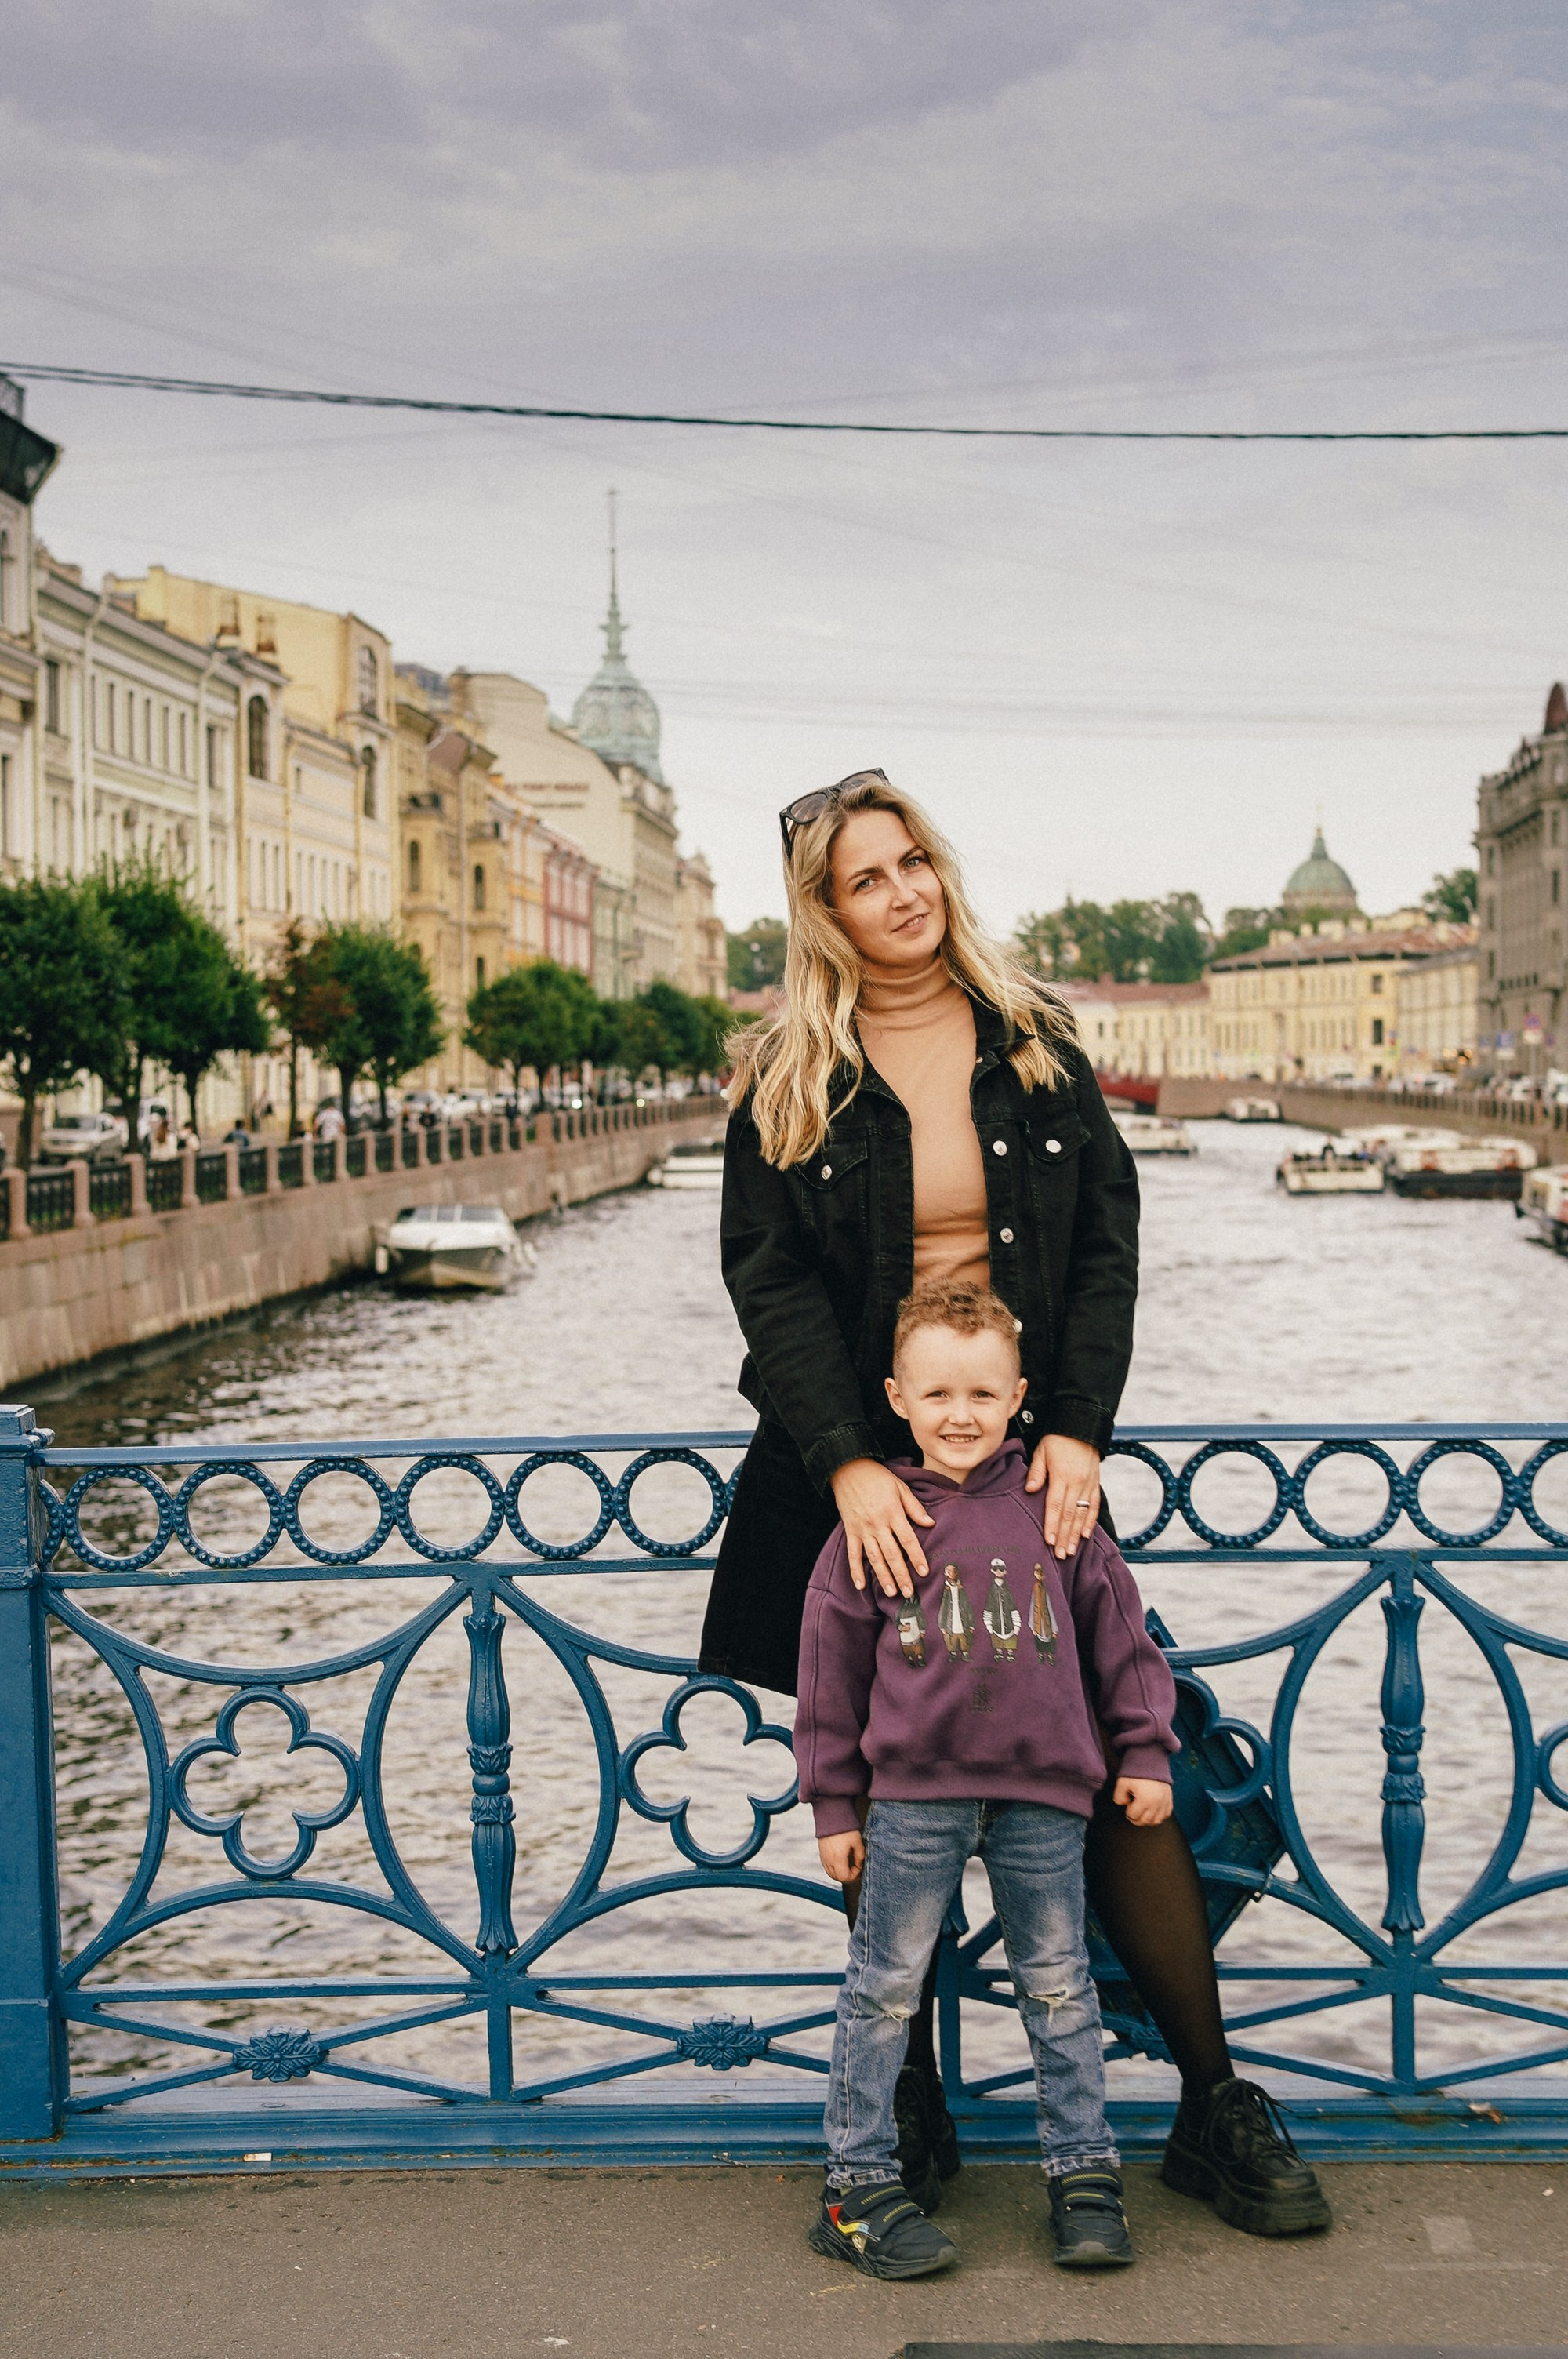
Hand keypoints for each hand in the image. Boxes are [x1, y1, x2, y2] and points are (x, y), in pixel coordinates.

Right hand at [818, 1829, 865, 1882]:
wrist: (831, 1816)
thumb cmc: (844, 1827)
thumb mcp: (857, 1841)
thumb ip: (860, 1855)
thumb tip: (860, 1865)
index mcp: (838, 1858)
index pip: (845, 1877)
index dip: (854, 1875)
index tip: (859, 1867)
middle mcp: (829, 1860)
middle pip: (837, 1878)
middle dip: (848, 1876)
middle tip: (855, 1869)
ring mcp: (824, 1857)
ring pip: (831, 1874)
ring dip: (840, 1873)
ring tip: (849, 1866)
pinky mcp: (821, 1853)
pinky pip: (827, 1867)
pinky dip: (834, 1868)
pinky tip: (841, 1862)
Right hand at [828, 1458, 933, 1596]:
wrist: (848, 1469)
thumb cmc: (877, 1478)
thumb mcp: (900, 1487)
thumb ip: (914, 1507)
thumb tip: (930, 1523)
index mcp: (892, 1512)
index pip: (907, 1539)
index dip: (916, 1556)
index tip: (924, 1571)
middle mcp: (877, 1524)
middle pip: (891, 1553)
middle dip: (901, 1574)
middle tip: (909, 1592)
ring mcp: (862, 1529)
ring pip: (874, 1557)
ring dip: (883, 1576)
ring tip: (892, 1592)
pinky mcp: (850, 1530)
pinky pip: (852, 1554)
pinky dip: (855, 1570)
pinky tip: (860, 1585)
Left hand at [1025, 1434, 1101, 1559]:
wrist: (1082, 1426)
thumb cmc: (1058, 1439)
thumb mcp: (1042, 1450)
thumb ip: (1037, 1471)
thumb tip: (1030, 1490)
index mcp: (1062, 1475)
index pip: (1056, 1505)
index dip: (1052, 1524)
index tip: (1049, 1541)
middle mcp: (1077, 1482)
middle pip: (1070, 1515)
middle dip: (1064, 1536)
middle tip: (1061, 1555)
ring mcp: (1088, 1484)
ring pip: (1082, 1514)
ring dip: (1076, 1534)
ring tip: (1071, 1551)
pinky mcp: (1095, 1483)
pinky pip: (1094, 1506)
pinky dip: (1090, 1521)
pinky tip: (1085, 1535)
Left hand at [1114, 1776, 1172, 1826]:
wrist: (1151, 1760)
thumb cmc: (1137, 1771)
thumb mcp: (1122, 1782)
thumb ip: (1118, 1796)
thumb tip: (1123, 1804)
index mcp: (1144, 1800)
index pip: (1133, 1815)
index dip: (1127, 1811)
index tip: (1128, 1802)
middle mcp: (1156, 1803)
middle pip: (1145, 1821)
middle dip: (1136, 1818)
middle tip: (1132, 1809)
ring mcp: (1164, 1802)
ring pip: (1156, 1821)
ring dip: (1147, 1820)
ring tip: (1141, 1811)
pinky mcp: (1169, 1799)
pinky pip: (1166, 1815)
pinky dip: (1159, 1816)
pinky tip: (1152, 1810)